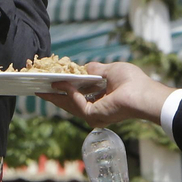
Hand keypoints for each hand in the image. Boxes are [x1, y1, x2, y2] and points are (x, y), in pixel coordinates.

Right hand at [39, 61, 173, 127]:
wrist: (142, 94)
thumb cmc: (133, 82)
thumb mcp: (111, 70)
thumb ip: (96, 70)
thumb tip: (85, 67)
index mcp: (102, 101)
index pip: (80, 96)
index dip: (67, 88)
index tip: (54, 81)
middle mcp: (97, 110)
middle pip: (71, 102)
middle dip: (55, 95)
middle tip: (39, 87)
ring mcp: (94, 114)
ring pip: (69, 104)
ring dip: (55, 95)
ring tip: (41, 87)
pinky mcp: (92, 115)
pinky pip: (75, 102)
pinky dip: (67, 92)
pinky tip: (60, 83)